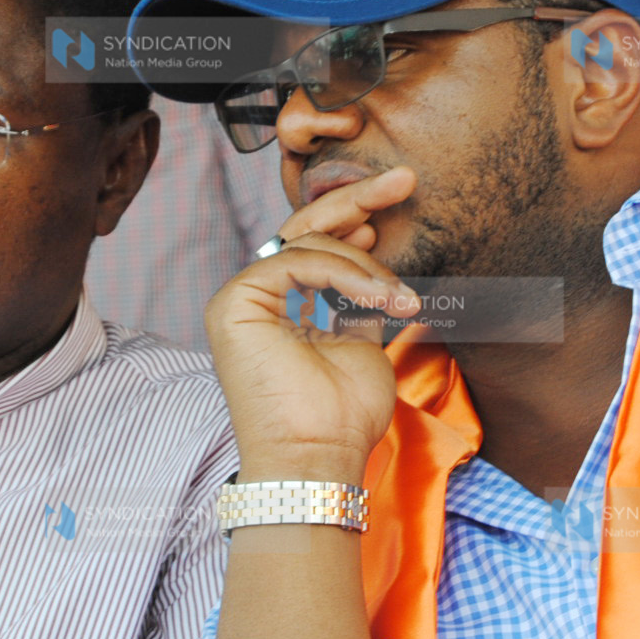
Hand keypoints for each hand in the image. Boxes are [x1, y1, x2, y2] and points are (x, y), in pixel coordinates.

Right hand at [206, 168, 419, 482]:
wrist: (319, 458)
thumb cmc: (341, 418)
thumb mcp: (362, 345)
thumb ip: (359, 302)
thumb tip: (375, 263)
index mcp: (278, 309)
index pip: (313, 248)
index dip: (352, 221)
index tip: (395, 206)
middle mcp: (254, 299)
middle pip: (302, 231)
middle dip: (356, 200)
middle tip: (403, 179)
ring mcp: (239, 298)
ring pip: (306, 243)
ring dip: (366, 265)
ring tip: (399, 299)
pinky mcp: (235, 302)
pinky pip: (298, 261)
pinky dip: (345, 273)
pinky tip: (377, 298)